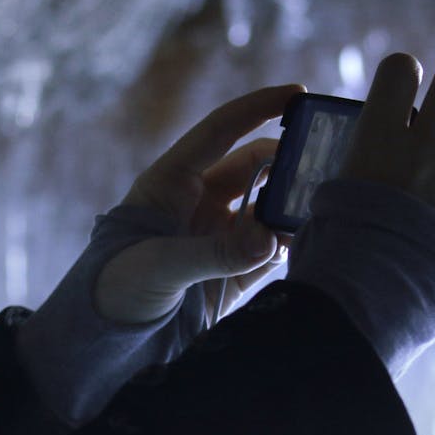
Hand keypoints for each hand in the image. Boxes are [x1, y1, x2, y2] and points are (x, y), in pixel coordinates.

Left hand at [94, 84, 304, 324]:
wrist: (105, 341)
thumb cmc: (114, 290)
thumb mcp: (157, 266)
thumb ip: (215, 253)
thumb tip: (271, 237)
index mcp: (170, 182)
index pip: (220, 132)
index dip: (257, 108)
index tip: (298, 92)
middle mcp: (198, 202)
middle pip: (254, 166)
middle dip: (289, 160)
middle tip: (329, 162)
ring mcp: (217, 235)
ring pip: (269, 207)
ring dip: (294, 206)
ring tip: (327, 208)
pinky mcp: (232, 271)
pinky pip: (271, 249)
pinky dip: (293, 245)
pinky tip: (316, 246)